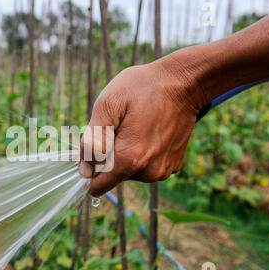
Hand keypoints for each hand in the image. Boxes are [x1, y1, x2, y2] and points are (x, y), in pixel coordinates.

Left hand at [80, 57, 203, 196]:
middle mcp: (148, 172)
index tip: (98, 143)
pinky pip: (146, 166)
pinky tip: (149, 132)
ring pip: (129, 171)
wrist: (183, 83)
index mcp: (129, 160)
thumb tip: (85, 172)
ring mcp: (162, 170)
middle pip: (113, 176)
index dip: (90, 166)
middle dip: (109, 154)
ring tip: (136, 127)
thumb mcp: (107, 105)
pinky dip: (142, 152)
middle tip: (121, 126)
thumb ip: (91, 142)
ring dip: (125, 153)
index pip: (98, 186)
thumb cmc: (142, 89)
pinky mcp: (172, 165)